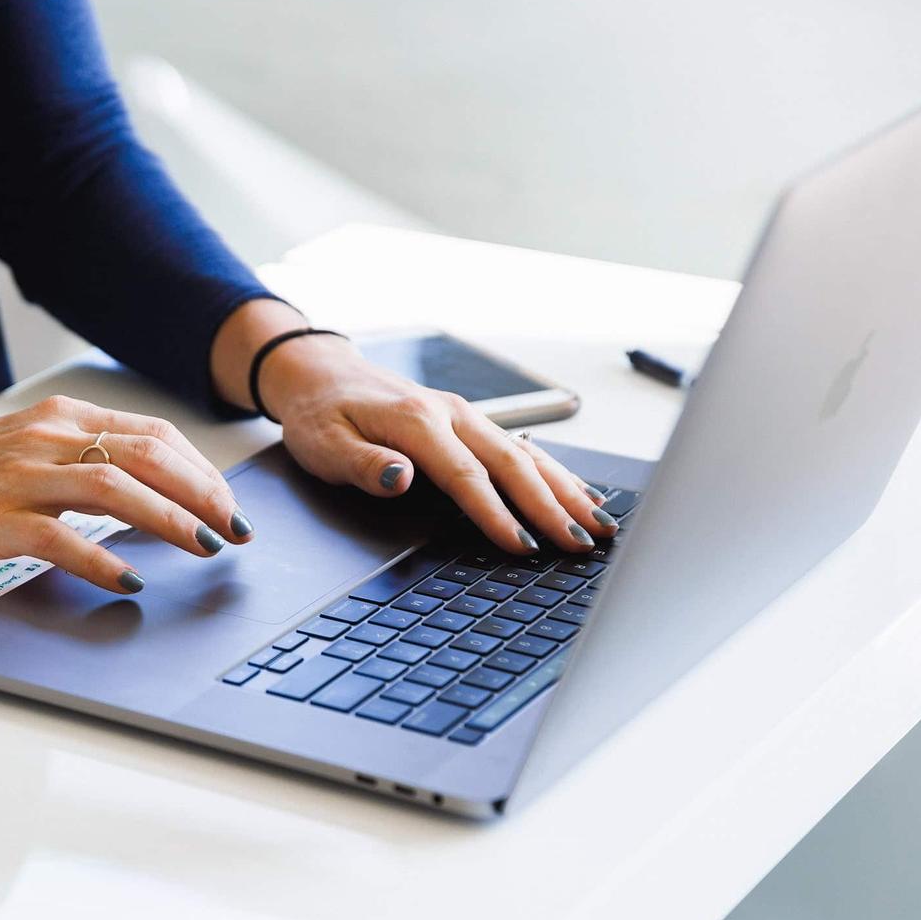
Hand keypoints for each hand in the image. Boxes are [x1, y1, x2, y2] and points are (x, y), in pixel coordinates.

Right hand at [0, 395, 253, 592]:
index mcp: (63, 418)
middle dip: (206, 494)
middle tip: (238, 530)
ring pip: (118, 488)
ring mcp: (21, 477)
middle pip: (150, 456)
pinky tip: (131, 581)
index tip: (231, 504)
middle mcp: (49, 438)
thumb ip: (86, 459)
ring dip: (172, 521)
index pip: (156, 434)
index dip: (203, 470)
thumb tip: (158, 492)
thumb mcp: (29, 448)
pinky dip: (104, 560)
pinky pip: (62, 538)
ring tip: (206, 549)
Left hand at [257, 335, 617, 555]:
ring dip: (565, 489)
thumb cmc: (321, 414)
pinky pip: (521, 447)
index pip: (466, 476)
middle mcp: (450, 414)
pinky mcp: (470, 422)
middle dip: (552, 506)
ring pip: (527, 454)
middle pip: (512, 464)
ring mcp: (465, 416)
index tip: (523, 546)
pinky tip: (579, 494)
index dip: (497, 514)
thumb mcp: (324, 444)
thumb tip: (401, 478)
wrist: (321, 373)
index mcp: (417, 422)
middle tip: (582, 544)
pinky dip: (555, 472)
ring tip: (599, 524)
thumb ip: (365, 464)